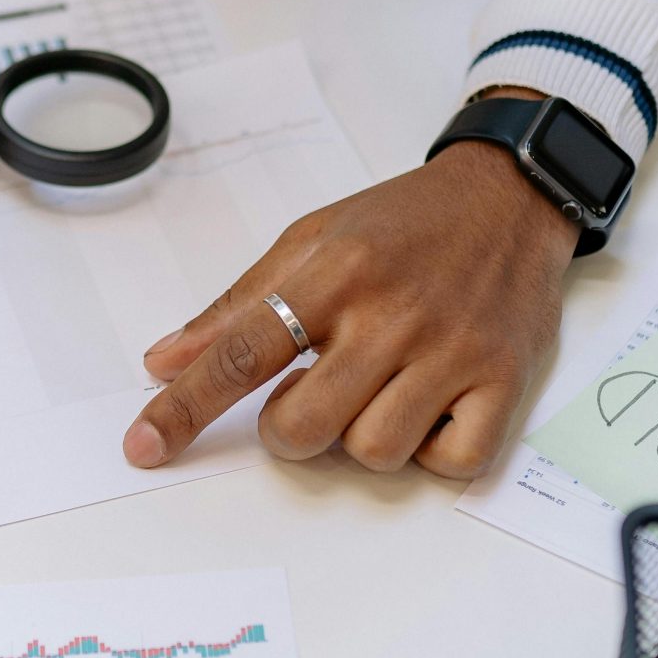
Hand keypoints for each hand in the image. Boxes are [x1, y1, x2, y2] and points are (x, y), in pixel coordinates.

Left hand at [122, 122, 576, 478]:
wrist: (513, 195)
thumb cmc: (406, 221)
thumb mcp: (313, 237)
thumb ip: (238, 305)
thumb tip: (164, 361)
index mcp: (336, 272)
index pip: (242, 352)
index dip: (185, 407)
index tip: (144, 445)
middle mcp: (393, 314)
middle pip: (304, 425)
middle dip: (289, 429)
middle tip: (312, 393)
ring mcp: (454, 351)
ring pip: (374, 452)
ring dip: (361, 438)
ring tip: (378, 391)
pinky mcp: (505, 380)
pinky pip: (450, 462)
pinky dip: (431, 452)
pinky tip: (429, 409)